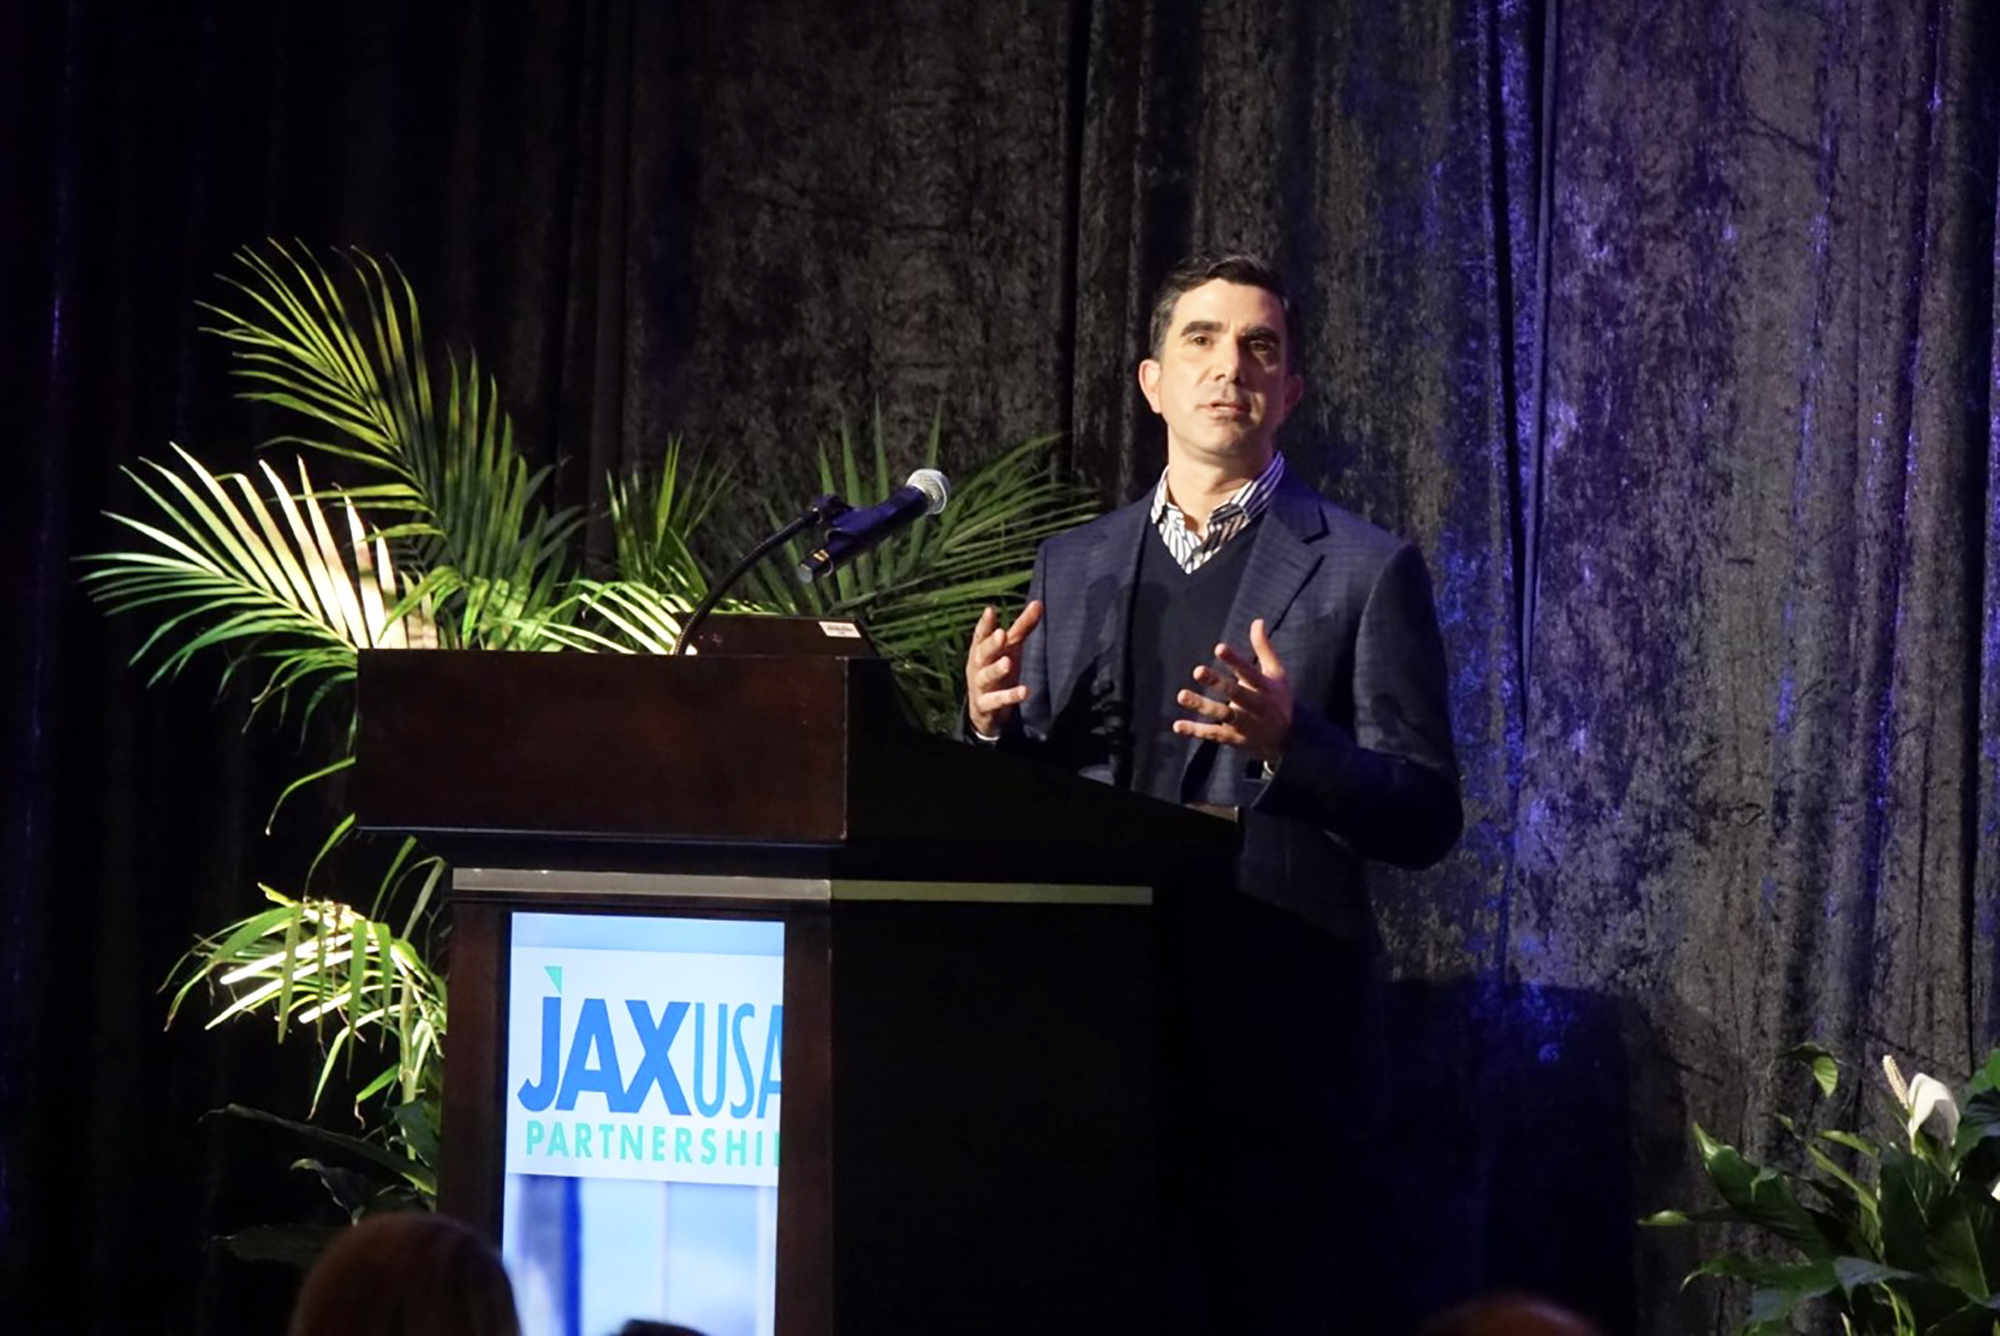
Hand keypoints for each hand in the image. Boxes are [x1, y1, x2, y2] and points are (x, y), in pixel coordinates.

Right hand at [965, 600, 1042, 736]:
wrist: (983, 710)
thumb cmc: (998, 669)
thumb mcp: (1010, 648)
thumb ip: (1022, 627)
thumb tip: (1038, 602)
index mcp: (980, 650)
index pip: (981, 635)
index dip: (985, 624)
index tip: (990, 610)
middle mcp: (977, 666)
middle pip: (982, 653)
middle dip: (991, 644)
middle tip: (1001, 634)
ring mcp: (980, 686)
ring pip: (986, 677)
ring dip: (996, 669)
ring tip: (1007, 662)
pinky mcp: (986, 706)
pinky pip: (997, 701)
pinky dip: (1010, 696)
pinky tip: (1025, 691)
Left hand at [1173, 618, 1293, 764]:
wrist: (1288, 739)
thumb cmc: (1278, 698)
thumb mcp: (1276, 673)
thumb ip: (1264, 648)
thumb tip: (1257, 621)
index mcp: (1265, 687)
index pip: (1249, 672)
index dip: (1234, 660)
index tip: (1219, 648)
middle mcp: (1255, 706)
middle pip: (1235, 693)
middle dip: (1217, 682)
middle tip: (1197, 670)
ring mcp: (1245, 724)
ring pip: (1221, 714)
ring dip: (1201, 706)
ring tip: (1181, 695)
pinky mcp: (1234, 739)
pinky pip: (1213, 735)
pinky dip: (1196, 731)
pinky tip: (1177, 726)